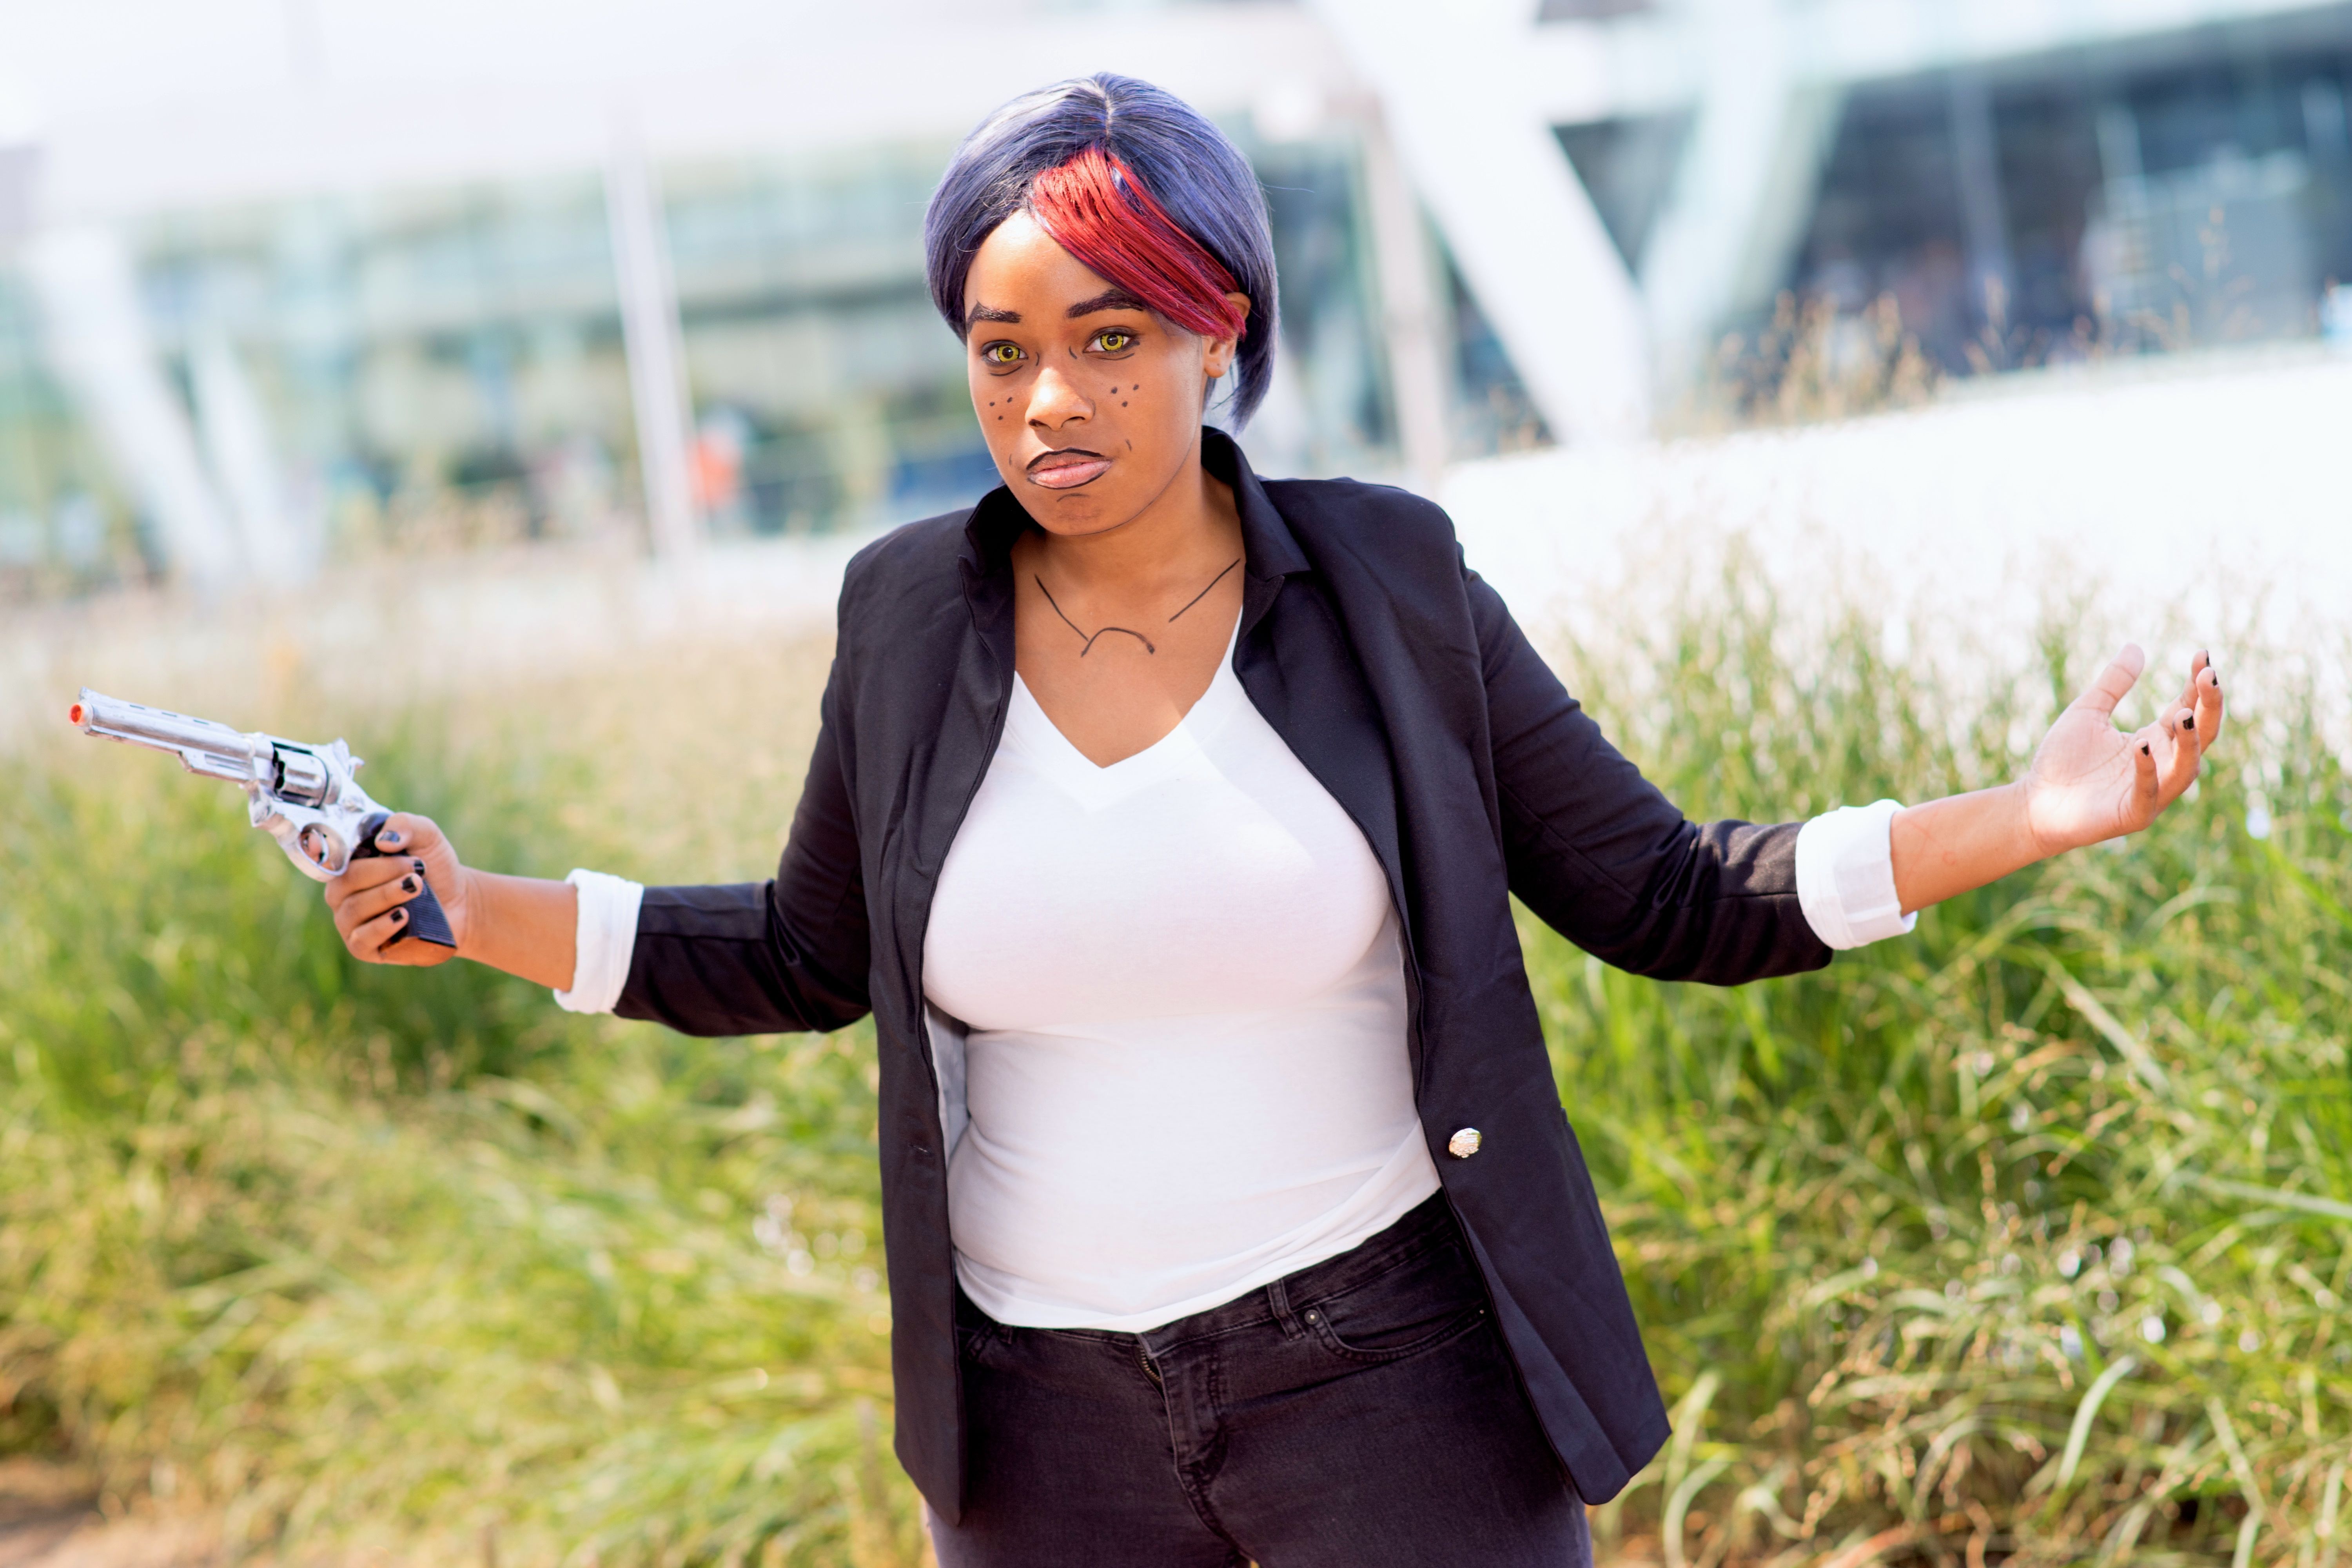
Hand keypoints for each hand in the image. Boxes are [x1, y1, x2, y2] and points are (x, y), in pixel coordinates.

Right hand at [323, 812, 470, 965]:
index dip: (371, 859)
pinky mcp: (364, 947)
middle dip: (383, 876)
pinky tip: (403, 916)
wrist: (459, 901)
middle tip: (418, 873)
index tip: (406, 855)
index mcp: (348, 866)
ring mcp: (351, 922)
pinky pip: (361, 940)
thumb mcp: (427, 837)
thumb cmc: (434, 867)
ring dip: (386, 897)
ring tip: (416, 889)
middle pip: (345, 884)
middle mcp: (343, 895)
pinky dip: (381, 927)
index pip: (340, 860)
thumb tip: (384, 841)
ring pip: (353, 911)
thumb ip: (406, 826)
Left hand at [2018, 646, 2224, 854]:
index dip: (2197, 684)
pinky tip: (2142, 745)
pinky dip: (2148, 771)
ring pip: (2186, 768)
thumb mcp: (2088, 713)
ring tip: (2184, 713)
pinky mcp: (2131, 814)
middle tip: (2209, 676)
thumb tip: (2135, 647)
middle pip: (2200, 735)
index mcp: (2155, 740)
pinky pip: (2148, 793)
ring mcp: (2151, 793)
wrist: (2033, 804)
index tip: (2201, 654)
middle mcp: (2162, 765)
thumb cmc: (2062, 760)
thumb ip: (2112, 684)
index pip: (2188, 707)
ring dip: (2188, 741)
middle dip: (2209, 706)